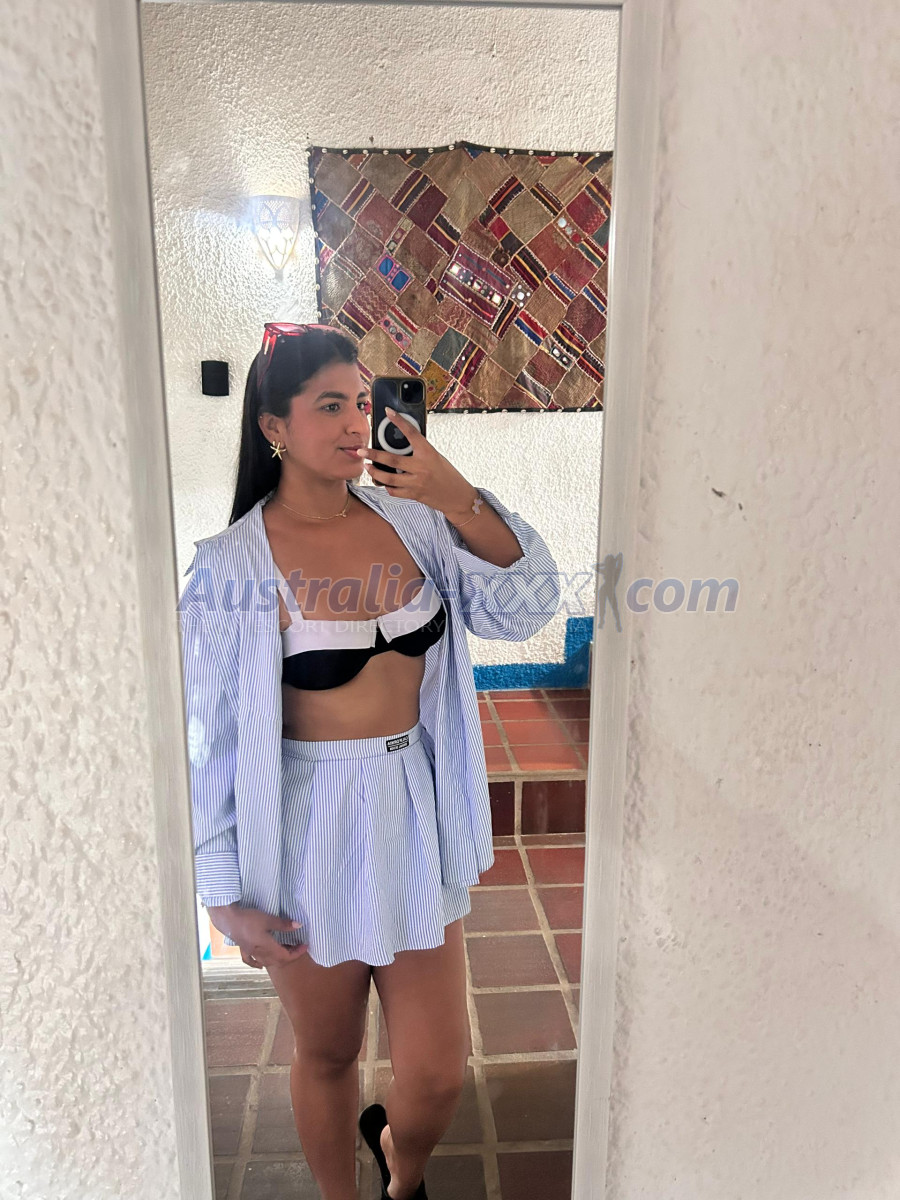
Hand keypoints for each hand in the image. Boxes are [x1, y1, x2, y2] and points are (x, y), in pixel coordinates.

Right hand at [207, 904, 309, 968]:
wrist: (228, 919)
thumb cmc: (249, 919)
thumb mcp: (268, 919)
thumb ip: (284, 924)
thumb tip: (299, 926)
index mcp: (267, 948)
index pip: (286, 956)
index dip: (297, 953)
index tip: (305, 946)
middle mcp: (260, 953)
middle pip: (278, 961)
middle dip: (290, 955)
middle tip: (297, 945)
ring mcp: (251, 952)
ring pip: (267, 962)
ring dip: (278, 958)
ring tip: (285, 949)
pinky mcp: (243, 949)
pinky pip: (251, 961)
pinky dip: (258, 964)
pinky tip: (261, 965)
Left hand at [358, 406, 478, 519]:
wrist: (457, 497)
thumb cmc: (448, 474)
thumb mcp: (436, 457)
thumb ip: (419, 452)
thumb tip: (401, 444)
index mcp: (428, 453)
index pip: (412, 433)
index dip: (400, 421)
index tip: (389, 412)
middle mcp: (421, 468)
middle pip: (392, 460)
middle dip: (373, 455)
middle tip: (361, 450)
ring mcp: (417, 483)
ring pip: (388, 478)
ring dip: (375, 472)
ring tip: (367, 467)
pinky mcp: (414, 495)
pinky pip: (394, 491)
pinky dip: (387, 486)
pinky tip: (384, 482)